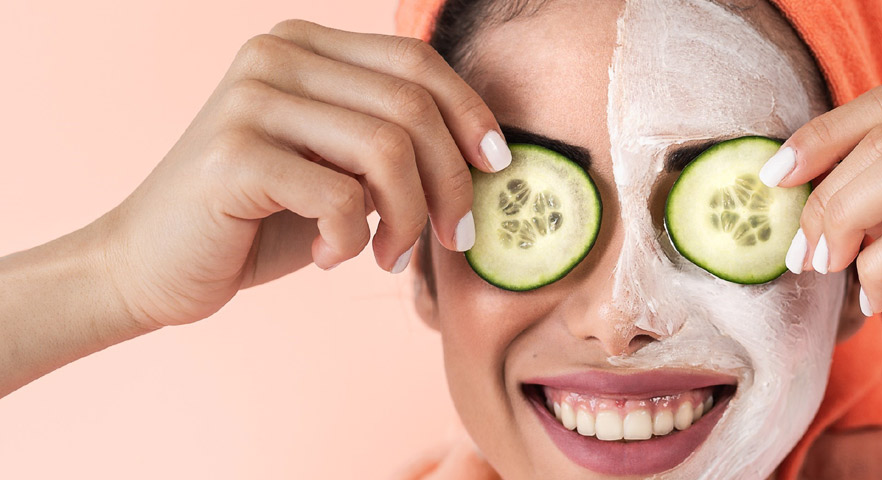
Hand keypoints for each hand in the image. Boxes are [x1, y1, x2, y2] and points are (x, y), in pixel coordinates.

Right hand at [101, 20, 507, 328]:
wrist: (150, 265)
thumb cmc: (259, 220)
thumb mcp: (339, 167)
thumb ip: (394, 143)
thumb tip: (486, 152)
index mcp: (304, 45)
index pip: (416, 62)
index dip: (471, 114)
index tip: (496, 168)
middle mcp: (274, 55)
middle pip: (412, 108)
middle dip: (450, 183)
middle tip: (451, 238)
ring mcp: (250, 99)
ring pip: (387, 151)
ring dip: (406, 219)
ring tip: (389, 255)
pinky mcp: (234, 155)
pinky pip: (340, 197)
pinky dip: (351, 240)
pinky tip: (327, 255)